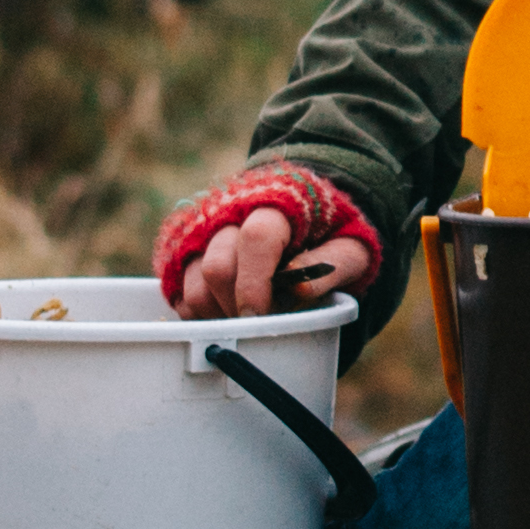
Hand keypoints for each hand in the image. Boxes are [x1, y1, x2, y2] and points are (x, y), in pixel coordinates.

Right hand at [171, 205, 379, 318]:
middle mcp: (232, 212)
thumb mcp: (351, 246)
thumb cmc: (328, 233)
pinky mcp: (185, 251)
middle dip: (236, 306)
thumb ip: (333, 263)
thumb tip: (299, 288)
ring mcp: (203, 230)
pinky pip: (178, 291)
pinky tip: (224, 314)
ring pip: (193, 281)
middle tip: (258, 324)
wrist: (301, 210)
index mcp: (277, 204)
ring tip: (243, 320)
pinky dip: (198, 313)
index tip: (257, 317)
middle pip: (218, 266)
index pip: (257, 238)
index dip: (255, 283)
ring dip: (216, 313)